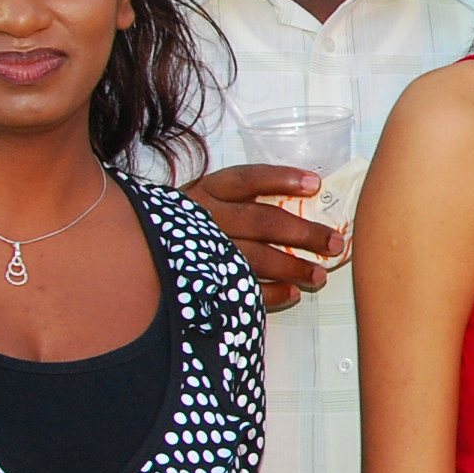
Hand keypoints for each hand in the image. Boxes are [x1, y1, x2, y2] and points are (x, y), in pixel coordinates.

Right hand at [184, 163, 342, 309]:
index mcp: (207, 192)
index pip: (247, 180)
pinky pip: (240, 287)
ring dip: (291, 267)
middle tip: (335, 242)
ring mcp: (202, 250)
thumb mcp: (206, 200)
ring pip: (254, 257)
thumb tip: (304, 198)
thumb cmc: (188, 223)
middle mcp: (205, 217)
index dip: (281, 180)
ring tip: (320, 274)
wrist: (138, 255)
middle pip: (261, 221)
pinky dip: (269, 292)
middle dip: (303, 232)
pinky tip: (292, 292)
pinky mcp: (200, 280)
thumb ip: (242, 199)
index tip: (315, 184)